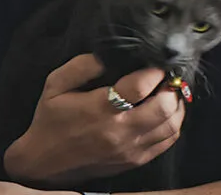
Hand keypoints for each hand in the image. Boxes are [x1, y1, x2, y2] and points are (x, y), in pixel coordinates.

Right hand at [4, 53, 184, 184]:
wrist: (44, 164)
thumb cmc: (51, 120)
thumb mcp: (56, 85)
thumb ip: (82, 65)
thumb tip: (109, 55)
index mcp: (100, 109)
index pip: (141, 86)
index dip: (154, 70)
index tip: (155, 64)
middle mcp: (120, 131)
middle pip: (165, 106)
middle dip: (170, 86)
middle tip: (165, 78)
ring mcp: (131, 149)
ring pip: (172, 125)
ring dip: (176, 105)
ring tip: (167, 93)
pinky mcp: (136, 160)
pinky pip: (167, 141)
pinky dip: (173, 124)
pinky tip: (164, 113)